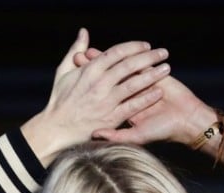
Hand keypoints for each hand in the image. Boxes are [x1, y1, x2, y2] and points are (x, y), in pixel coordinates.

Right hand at [21, 28, 170, 164]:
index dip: (133, 47)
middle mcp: (99, 84)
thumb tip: (84, 32)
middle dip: (149, 57)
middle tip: (163, 52)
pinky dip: (146, 98)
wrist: (56, 128)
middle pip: (129, 65)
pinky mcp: (111, 117)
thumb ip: (76, 50)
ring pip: (134, 84)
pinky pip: (133, 105)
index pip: (116, 53)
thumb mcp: (63, 71)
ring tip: (167, 68)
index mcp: (89, 70)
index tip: (145, 45)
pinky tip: (159, 91)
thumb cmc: (59, 100)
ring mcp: (106, 101)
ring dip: (152, 75)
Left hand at [74, 48, 223, 164]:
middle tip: (77, 59)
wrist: (186, 121)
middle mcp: (127, 94)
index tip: (73, 80)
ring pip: (119, 67)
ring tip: (90, 51)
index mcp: (120, 107)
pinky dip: (128, 54)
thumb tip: (95, 134)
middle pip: (107, 78)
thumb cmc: (162, 131)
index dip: (88, 86)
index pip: (101, 95)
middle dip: (92, 68)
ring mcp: (139, 82)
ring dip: (105, 59)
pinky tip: (115, 47)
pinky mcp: (151, 73)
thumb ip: (115, 135)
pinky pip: (137, 61)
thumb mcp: (136, 136)